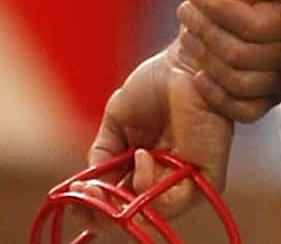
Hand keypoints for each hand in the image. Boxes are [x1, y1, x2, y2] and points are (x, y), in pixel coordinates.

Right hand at [87, 47, 234, 216]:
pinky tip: (142, 157)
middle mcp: (164, 178)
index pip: (117, 204)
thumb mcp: (117, 120)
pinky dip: (148, 185)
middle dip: (101, 213)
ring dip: (119, 202)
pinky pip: (173, 201)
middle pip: (131, 218)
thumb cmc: (157, 82)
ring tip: (107, 178)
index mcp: (143, 168)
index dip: (94, 206)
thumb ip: (103, 154)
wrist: (186, 61)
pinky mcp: (206, 177)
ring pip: (148, 217)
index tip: (74, 194)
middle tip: (85, 196)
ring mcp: (185, 180)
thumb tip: (88, 187)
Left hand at [176, 0, 280, 121]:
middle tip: (184, 10)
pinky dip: (216, 97)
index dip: (219, 11)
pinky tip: (196, 74)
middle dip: (204, 30)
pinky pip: (244, 111)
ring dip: (203, 58)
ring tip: (185, 34)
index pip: (254, 26)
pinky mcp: (270, 103)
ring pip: (238, 81)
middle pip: (240, 54)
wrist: (260, 18)